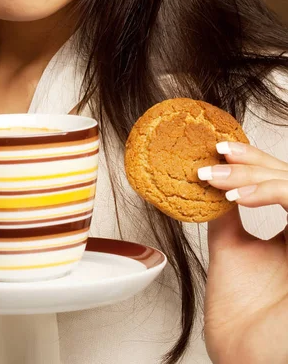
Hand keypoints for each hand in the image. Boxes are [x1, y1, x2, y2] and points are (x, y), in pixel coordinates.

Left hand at [200, 142, 287, 363]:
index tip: (220, 149)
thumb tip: (211, 175)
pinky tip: (236, 197)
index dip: (257, 160)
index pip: (286, 183)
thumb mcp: (232, 246)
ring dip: (256, 175)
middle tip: (216, 156)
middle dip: (253, 162)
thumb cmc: (242, 312)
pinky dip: (271, 192)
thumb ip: (227, 211)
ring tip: (215, 178)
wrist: (243, 353)